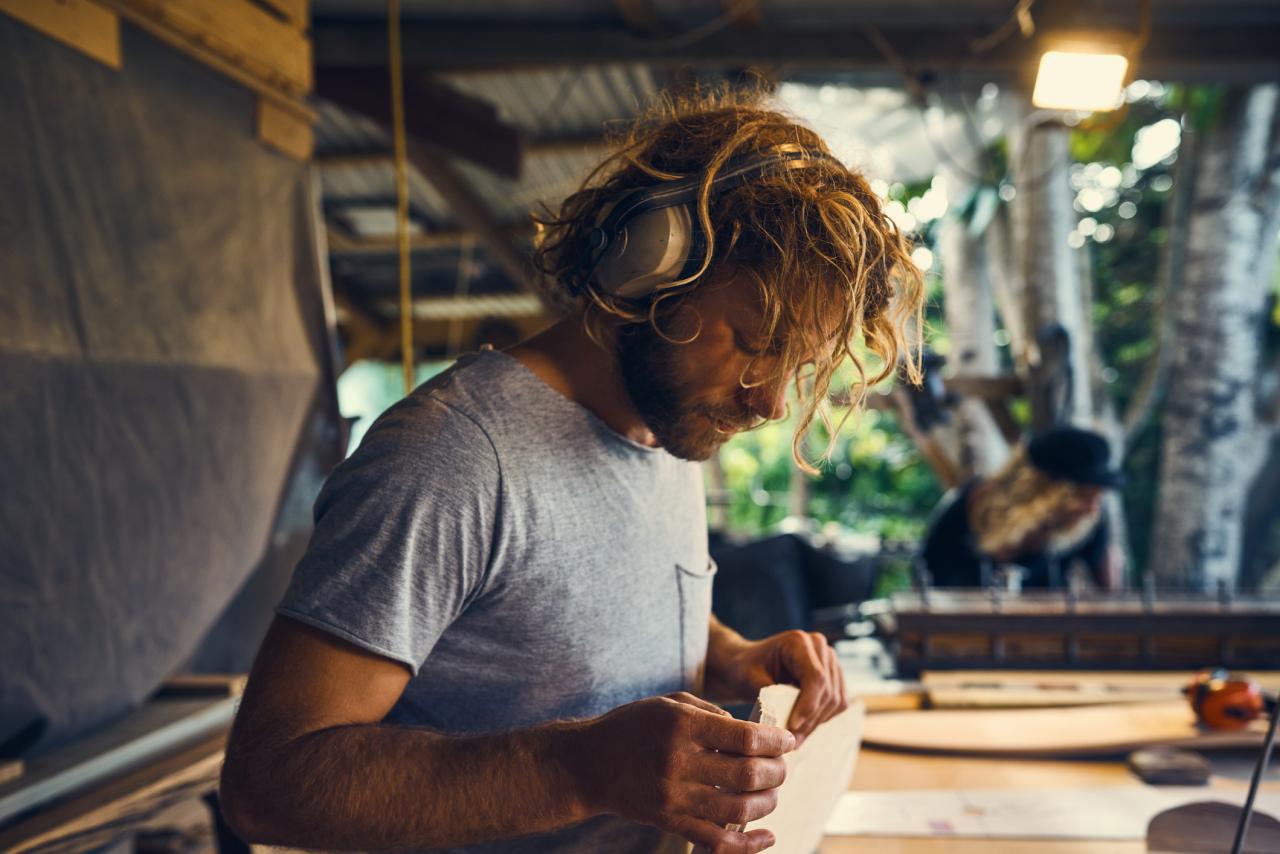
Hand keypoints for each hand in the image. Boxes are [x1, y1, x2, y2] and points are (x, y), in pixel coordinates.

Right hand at [562, 692, 792, 852]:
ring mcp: (674, 797)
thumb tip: (751, 732)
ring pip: (739, 808)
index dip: (776, 741)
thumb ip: (712, 714)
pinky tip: (768, 836)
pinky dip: (748, 844)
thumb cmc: (633, 726)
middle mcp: (679, 762)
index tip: (788, 740)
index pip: (746, 738)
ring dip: (768, 802)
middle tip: (783, 766)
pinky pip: (716, 841)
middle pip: (748, 774)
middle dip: (778, 771)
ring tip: (774, 792)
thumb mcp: (670, 704)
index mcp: (682, 726)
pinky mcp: (669, 821)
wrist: (589, 763)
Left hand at [706, 627, 847, 743]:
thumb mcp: (748, 679)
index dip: (808, 704)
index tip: (793, 728)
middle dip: (810, 720)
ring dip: (816, 723)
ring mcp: (830, 661)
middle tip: (790, 742)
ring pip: (835, 700)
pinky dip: (821, 719)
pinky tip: (802, 728)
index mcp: (799, 641)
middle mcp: (819, 647)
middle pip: (828, 691)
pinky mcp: (834, 677)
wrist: (748, 664)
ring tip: (794, 739)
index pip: (816, 676)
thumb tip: (786, 724)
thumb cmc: (745, 668)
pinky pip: (838, 703)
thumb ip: (768, 696)